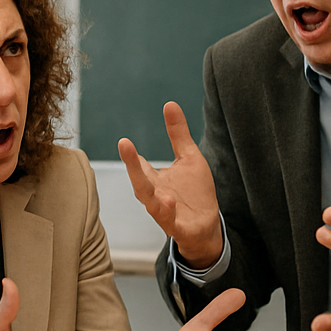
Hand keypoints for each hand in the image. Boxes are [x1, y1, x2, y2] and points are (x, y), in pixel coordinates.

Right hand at [118, 102, 223, 267]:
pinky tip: (168, 202)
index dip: (131, 155)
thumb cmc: (194, 192)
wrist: (206, 226)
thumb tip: (169, 103)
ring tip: (145, 180)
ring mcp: (165, 212)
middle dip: (132, 166)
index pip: (140, 165)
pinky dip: (167, 213)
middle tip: (124, 146)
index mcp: (155, 179)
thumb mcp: (189, 158)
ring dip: (150, 194)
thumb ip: (177, 134)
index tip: (124, 141)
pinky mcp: (178, 226)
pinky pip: (170, 221)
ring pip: (152, 203)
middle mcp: (156, 194)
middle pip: (140, 181)